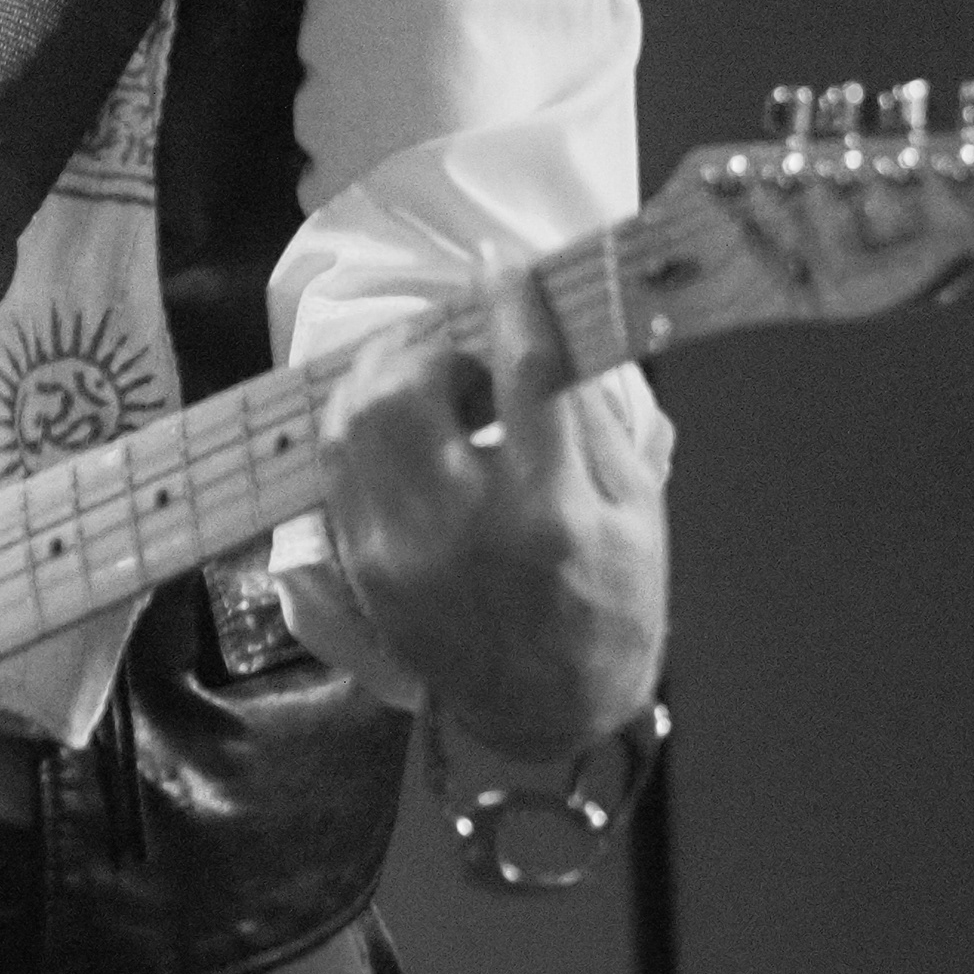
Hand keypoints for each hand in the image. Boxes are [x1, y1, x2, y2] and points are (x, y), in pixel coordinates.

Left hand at [310, 274, 667, 764]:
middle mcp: (465, 530)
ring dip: (383, 373)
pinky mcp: (363, 567)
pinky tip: (392, 413)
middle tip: (460, 349)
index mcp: (553, 513)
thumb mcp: (637, 509)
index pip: (523, 374)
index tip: (499, 263)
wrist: (549, 710)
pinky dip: (357, 420)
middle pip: (409, 391)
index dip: (508, 302)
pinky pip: (336, 466)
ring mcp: (400, 553)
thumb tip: (549, 326)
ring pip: (354, 421)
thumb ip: (593, 417)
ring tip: (422, 374)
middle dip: (428, 344)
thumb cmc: (610, 602)